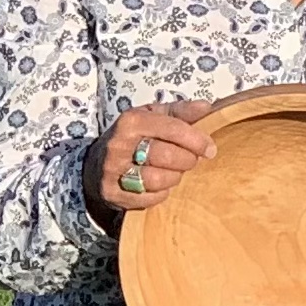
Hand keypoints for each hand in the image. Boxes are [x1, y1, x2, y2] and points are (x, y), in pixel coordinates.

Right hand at [84, 100, 216, 222]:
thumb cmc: (132, 137)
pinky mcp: (112, 193)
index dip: (196, 140)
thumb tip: (207, 106)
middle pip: (167, 156)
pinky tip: (161, 185)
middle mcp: (119, 145)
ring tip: (175, 172)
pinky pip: (148, 198)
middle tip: (191, 160)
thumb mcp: (152, 117)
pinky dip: (161, 193)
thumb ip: (180, 111)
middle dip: (187, 160)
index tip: (210, 148)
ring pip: (157, 180)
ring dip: (174, 178)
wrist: (95, 164)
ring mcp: (113, 171)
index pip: (172, 128)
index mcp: (131, 121)